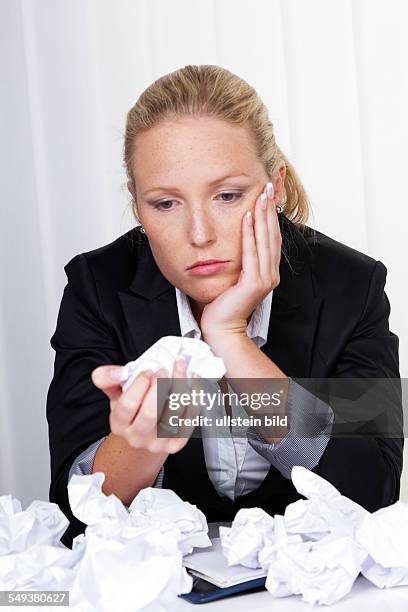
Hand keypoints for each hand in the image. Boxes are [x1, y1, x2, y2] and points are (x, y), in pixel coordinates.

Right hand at [91, 357, 201, 454]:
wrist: (145, 435)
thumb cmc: (132, 409)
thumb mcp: (115, 393)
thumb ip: (108, 378)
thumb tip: (120, 371)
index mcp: (119, 424)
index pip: (128, 405)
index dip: (140, 384)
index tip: (148, 370)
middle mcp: (137, 437)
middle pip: (151, 413)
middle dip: (160, 386)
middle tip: (164, 369)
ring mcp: (157, 443)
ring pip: (173, 415)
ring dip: (181, 388)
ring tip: (182, 369)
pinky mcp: (176, 444)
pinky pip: (189, 420)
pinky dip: (195, 399)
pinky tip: (193, 383)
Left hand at [201, 181, 280, 339]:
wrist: (222, 327)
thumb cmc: (224, 304)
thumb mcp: (235, 277)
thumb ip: (241, 261)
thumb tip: (237, 240)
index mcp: (268, 272)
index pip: (272, 238)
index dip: (271, 216)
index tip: (267, 195)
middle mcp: (271, 274)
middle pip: (272, 235)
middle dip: (269, 209)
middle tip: (267, 187)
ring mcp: (265, 279)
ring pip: (264, 241)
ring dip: (262, 216)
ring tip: (260, 195)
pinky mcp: (254, 283)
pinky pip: (251, 253)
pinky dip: (249, 234)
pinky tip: (247, 217)